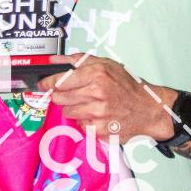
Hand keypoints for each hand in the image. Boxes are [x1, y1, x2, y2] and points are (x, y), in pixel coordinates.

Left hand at [37, 53, 177, 142]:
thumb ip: (78, 60)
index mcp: (97, 74)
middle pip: (60, 97)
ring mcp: (98, 113)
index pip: (61, 80)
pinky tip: (98, 115)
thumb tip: (55, 59)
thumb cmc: (128, 86)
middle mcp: (97, 93)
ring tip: (90, 103)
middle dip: (62, 96)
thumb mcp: (106, 64)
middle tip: (74, 93)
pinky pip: (80, 125)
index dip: (48, 82)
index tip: (42, 84)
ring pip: (68, 112)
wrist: (148, 109)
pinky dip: (85, 120)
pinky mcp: (99, 130)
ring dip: (74, 108)